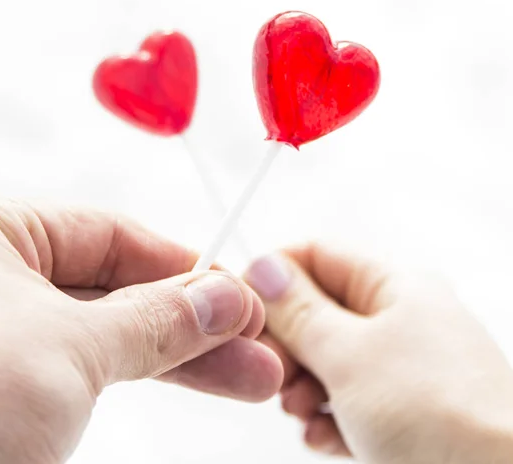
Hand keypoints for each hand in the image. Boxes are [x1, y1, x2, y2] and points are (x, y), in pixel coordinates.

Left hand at [0, 196, 282, 463]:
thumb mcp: (67, 348)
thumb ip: (155, 317)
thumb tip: (225, 298)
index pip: (105, 233)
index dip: (180, 264)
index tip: (238, 295)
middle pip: (112, 286)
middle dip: (189, 321)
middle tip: (256, 347)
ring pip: (101, 333)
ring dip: (175, 354)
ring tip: (248, 377)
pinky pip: (80, 369)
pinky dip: (136, 374)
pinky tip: (185, 375)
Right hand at [246, 246, 512, 462]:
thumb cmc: (443, 417)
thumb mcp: (350, 357)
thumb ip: (299, 311)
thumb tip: (263, 268)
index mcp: (392, 284)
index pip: (316, 254)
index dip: (274, 275)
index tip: (244, 310)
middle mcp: (398, 315)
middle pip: (317, 308)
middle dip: (287, 342)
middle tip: (272, 372)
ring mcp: (400, 361)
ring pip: (328, 355)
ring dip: (303, 384)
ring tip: (302, 411)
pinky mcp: (403, 404)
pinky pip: (348, 395)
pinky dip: (327, 413)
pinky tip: (323, 434)